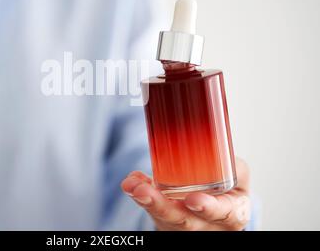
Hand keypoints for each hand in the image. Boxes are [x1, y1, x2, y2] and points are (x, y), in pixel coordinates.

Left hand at [121, 157, 250, 230]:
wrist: (215, 208)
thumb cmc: (226, 191)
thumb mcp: (236, 178)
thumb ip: (230, 163)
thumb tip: (212, 141)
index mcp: (232, 213)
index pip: (223, 213)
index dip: (208, 207)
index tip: (192, 199)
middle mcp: (207, 225)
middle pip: (183, 221)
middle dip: (162, 207)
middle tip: (144, 192)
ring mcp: (183, 226)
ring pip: (162, 217)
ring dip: (145, 199)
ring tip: (132, 185)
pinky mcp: (165, 221)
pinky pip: (150, 210)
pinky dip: (138, 194)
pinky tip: (130, 183)